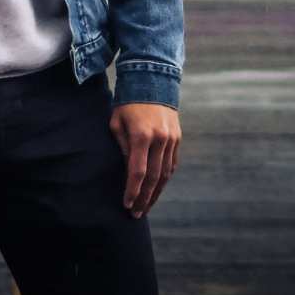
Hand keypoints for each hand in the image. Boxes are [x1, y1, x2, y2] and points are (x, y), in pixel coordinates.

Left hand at [109, 102, 180, 218]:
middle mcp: (160, 139)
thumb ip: (122, 147)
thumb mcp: (117, 122)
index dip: (132, 191)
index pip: (138, 172)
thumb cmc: (127, 103)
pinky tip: (157, 190)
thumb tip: (128, 171)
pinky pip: (172, 165)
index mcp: (142, 135)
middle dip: (144, 198)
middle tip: (136, 214)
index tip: (126, 205)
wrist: (153, 81)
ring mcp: (171, 139)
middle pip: (154, 178)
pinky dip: (165, 179)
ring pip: (165, 175)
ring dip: (156, 193)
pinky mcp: (178, 139)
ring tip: (146, 206)